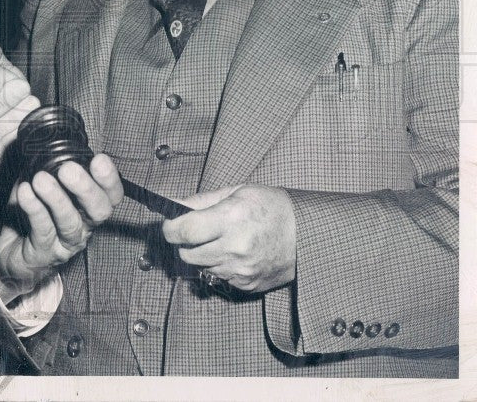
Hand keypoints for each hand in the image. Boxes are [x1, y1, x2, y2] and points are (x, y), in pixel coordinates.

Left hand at [0, 155, 122, 303]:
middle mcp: (84, 226)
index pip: (112, 195)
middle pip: (99, 211)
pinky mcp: (44, 253)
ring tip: (40, 180)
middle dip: (86, 188)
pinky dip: (34, 209)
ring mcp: (65, 242)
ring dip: (56, 199)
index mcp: (88, 207)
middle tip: (67, 169)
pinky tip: (24, 192)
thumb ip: (44, 163)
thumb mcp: (40, 184)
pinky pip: (43, 230)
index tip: (98, 159)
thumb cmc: (32, 214)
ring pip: (70, 223)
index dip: (110, 179)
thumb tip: (37, 136)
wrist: (13, 253)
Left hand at [161, 184, 295, 293]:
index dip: (170, 228)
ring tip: (222, 239)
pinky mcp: (247, 286)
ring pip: (201, 267)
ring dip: (203, 255)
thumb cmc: (270, 207)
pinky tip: (236, 253)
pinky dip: (220, 266)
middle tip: (196, 231)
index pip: (184, 231)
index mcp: (231, 219)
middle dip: (185, 242)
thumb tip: (169, 203)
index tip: (170, 224)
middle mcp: (235, 248)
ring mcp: (241, 271)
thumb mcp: (236, 192)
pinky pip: (219, 277)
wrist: (307, 235)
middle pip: (187, 254)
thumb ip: (200, 201)